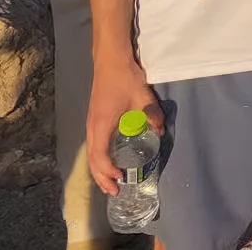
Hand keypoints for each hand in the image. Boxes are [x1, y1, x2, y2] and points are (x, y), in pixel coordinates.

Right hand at [86, 56, 162, 194]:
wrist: (111, 61)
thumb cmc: (124, 79)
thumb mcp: (143, 97)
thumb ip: (152, 115)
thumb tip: (160, 130)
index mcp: (101, 126)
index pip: (100, 157)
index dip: (108, 171)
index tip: (121, 179)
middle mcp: (92, 128)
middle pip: (92, 160)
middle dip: (101, 178)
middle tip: (115, 191)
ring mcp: (92, 123)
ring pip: (91, 153)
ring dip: (99, 169)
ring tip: (111, 180)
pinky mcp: (95, 118)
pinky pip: (94, 144)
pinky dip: (99, 157)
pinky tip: (109, 158)